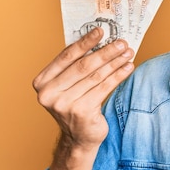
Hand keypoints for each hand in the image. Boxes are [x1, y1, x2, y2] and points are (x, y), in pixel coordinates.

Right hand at [33, 27, 134, 150]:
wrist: (79, 138)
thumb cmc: (76, 105)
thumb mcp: (69, 86)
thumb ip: (76, 67)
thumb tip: (100, 40)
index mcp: (42, 82)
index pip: (66, 56)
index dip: (85, 42)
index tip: (100, 31)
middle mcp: (49, 94)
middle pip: (82, 66)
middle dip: (105, 52)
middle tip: (121, 42)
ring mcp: (64, 104)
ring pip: (95, 76)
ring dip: (115, 63)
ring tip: (128, 53)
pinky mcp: (81, 112)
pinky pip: (104, 88)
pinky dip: (118, 76)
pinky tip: (128, 68)